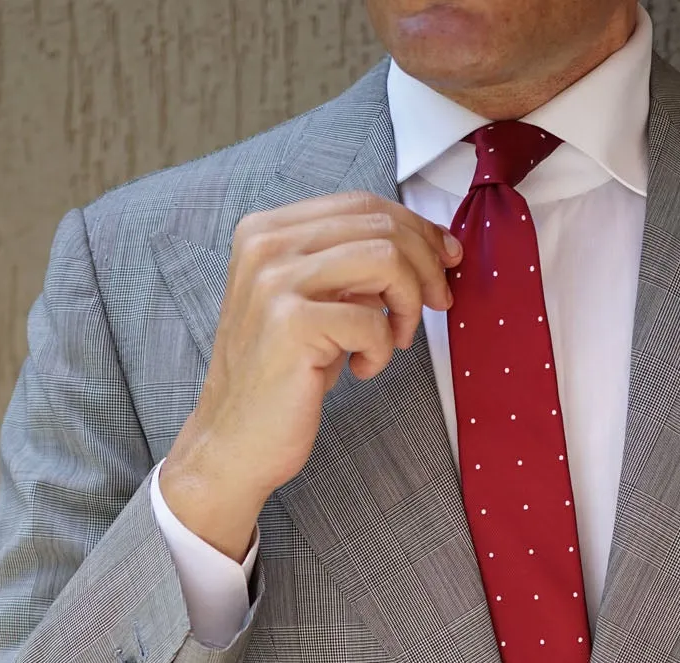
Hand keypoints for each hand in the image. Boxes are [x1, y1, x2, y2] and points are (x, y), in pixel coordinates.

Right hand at [159, 193, 462, 558]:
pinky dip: (383, 349)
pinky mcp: (291, 324)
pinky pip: (373, 320)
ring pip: (385, 260)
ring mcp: (274, 281)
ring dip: (409, 305)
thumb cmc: (280, 377)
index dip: (416, 229)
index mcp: (268, 230)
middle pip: (379, 226)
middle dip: (426, 265)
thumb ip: (353, 269)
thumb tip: (429, 248)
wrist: (234, 440)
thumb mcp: (315, 304)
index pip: (362, 204)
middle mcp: (266, 244)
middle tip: (438, 304)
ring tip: (398, 340)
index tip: (445, 259)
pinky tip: (362, 370)